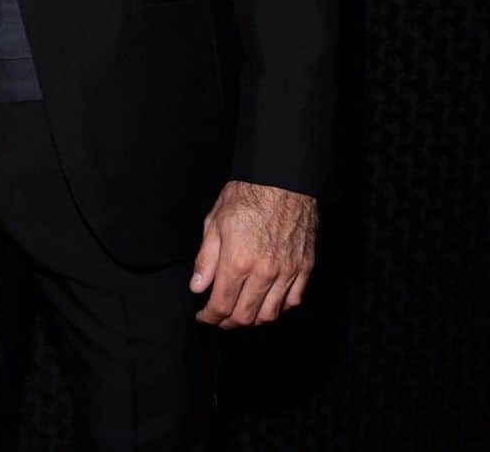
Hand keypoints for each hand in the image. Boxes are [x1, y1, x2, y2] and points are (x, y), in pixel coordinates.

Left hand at [190, 179, 317, 327]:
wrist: (282, 179)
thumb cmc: (247, 196)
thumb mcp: (215, 222)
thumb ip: (206, 259)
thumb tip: (197, 287)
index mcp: (238, 261)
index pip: (221, 305)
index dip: (210, 317)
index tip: (203, 316)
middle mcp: (264, 272)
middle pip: (246, 316)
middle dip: (228, 322)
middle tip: (219, 318)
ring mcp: (288, 272)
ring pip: (270, 314)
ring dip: (253, 320)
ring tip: (241, 312)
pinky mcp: (305, 268)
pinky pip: (293, 301)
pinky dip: (279, 308)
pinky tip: (267, 302)